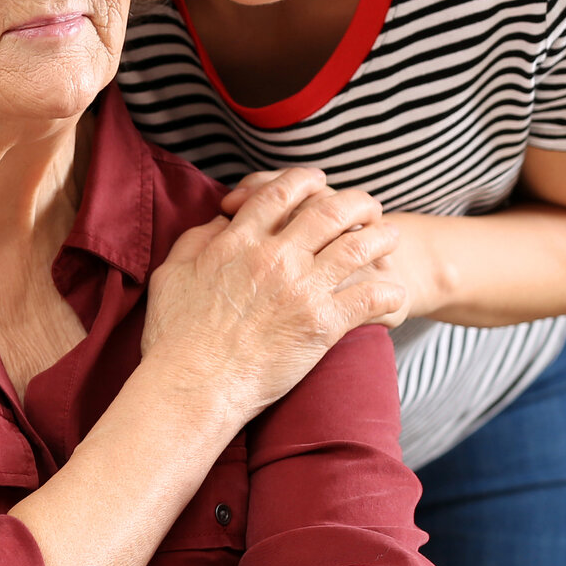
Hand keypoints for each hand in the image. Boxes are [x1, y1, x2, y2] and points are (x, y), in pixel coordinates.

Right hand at [145, 169, 406, 421]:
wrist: (193, 385)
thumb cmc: (175, 336)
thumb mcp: (172, 274)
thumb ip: (197, 240)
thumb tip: (222, 223)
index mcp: (239, 241)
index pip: (280, 193)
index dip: (305, 180)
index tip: (318, 180)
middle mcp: (275, 258)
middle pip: (329, 211)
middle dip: (354, 202)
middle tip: (366, 206)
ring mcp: (301, 290)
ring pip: (358, 247)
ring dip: (380, 237)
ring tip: (389, 237)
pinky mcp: (322, 325)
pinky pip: (370, 297)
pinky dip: (388, 290)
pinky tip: (393, 291)